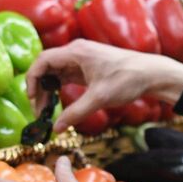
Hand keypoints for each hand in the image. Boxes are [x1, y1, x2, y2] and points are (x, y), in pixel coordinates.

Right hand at [27, 39, 182, 131]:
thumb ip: (75, 113)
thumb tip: (56, 129)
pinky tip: (58, 103)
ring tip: (46, 110)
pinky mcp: (87, 68)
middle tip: (38, 111)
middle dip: (38, 88)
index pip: (42, 61)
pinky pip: (65, 76)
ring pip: (54, 73)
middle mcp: (76, 52)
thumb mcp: (99, 98)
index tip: (31, 99)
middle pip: (46, 67)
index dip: (31, 79)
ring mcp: (81, 59)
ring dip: (47, 90)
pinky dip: (58, 89)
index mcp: (76, 52)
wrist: (151, 74)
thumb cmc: (127, 79)